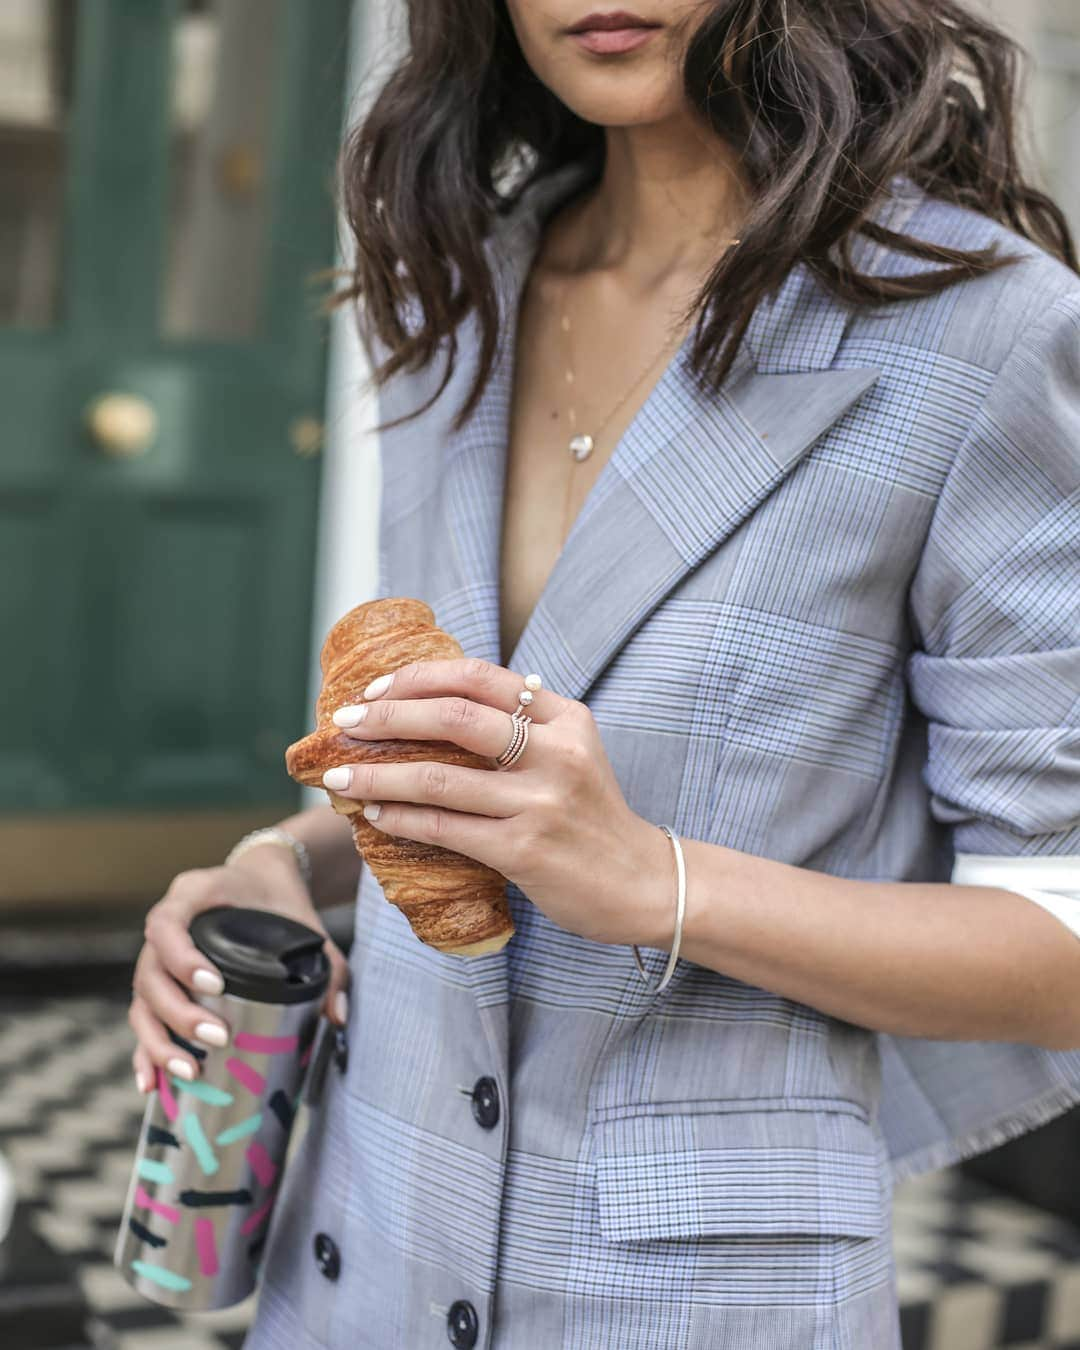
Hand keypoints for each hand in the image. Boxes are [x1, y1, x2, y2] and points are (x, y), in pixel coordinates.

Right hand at [128, 849, 350, 1095]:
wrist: (263, 882)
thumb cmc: (280, 902)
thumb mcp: (305, 921)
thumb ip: (328, 965)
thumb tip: (336, 1017)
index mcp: (193, 895)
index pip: (167, 924)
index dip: (182, 958)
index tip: (215, 986)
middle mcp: (165, 924)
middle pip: (151, 972)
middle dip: (179, 1012)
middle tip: (218, 1037)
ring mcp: (156, 955)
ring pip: (142, 1000)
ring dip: (160, 1039)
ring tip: (190, 1070)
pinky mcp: (160, 983)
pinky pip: (142, 1018)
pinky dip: (145, 1051)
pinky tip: (150, 1084)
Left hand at [322, 656, 671, 947]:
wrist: (643, 883)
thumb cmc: (593, 818)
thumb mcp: (573, 753)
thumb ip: (523, 726)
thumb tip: (439, 703)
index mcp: (565, 718)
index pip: (478, 677)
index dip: (418, 678)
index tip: (375, 690)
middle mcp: (556, 752)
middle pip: (452, 716)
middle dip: (386, 716)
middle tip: (345, 723)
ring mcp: (541, 802)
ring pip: (437, 778)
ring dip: (376, 775)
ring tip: (338, 776)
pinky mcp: (525, 851)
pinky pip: (444, 828)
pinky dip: (400, 819)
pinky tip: (374, 816)